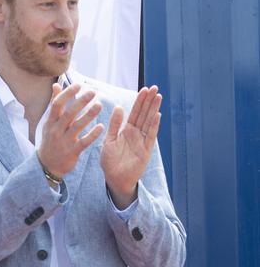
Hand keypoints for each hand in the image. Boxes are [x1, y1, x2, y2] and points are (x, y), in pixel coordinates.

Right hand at [38, 83, 103, 177]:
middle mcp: (56, 130)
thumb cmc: (50, 140)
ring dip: (89, 115)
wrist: (47, 165)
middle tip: (93, 92)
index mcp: (50, 122)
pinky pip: (84, 142)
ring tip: (99, 105)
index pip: (57, 105)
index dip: (67, 94)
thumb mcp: (49, 123)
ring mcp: (64, 142)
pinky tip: (101, 126)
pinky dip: (92, 134)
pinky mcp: (72, 152)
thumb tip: (56, 85)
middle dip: (81, 102)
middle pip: (68, 113)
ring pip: (77, 126)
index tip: (78, 85)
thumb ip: (54, 104)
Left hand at [101, 86, 161, 207]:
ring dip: (153, 109)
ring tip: (158, 96)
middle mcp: (136, 134)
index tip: (144, 89)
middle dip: (149, 101)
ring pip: (149, 122)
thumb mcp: (108, 140)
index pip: (134, 112)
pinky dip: (154, 125)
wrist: (114, 179)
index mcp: (126, 131)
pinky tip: (157, 114)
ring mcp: (142, 141)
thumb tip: (119, 107)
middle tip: (155, 87)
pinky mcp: (146, 150)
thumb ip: (114, 125)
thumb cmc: (110, 161)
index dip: (139, 101)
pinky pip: (150, 136)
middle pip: (144, 114)